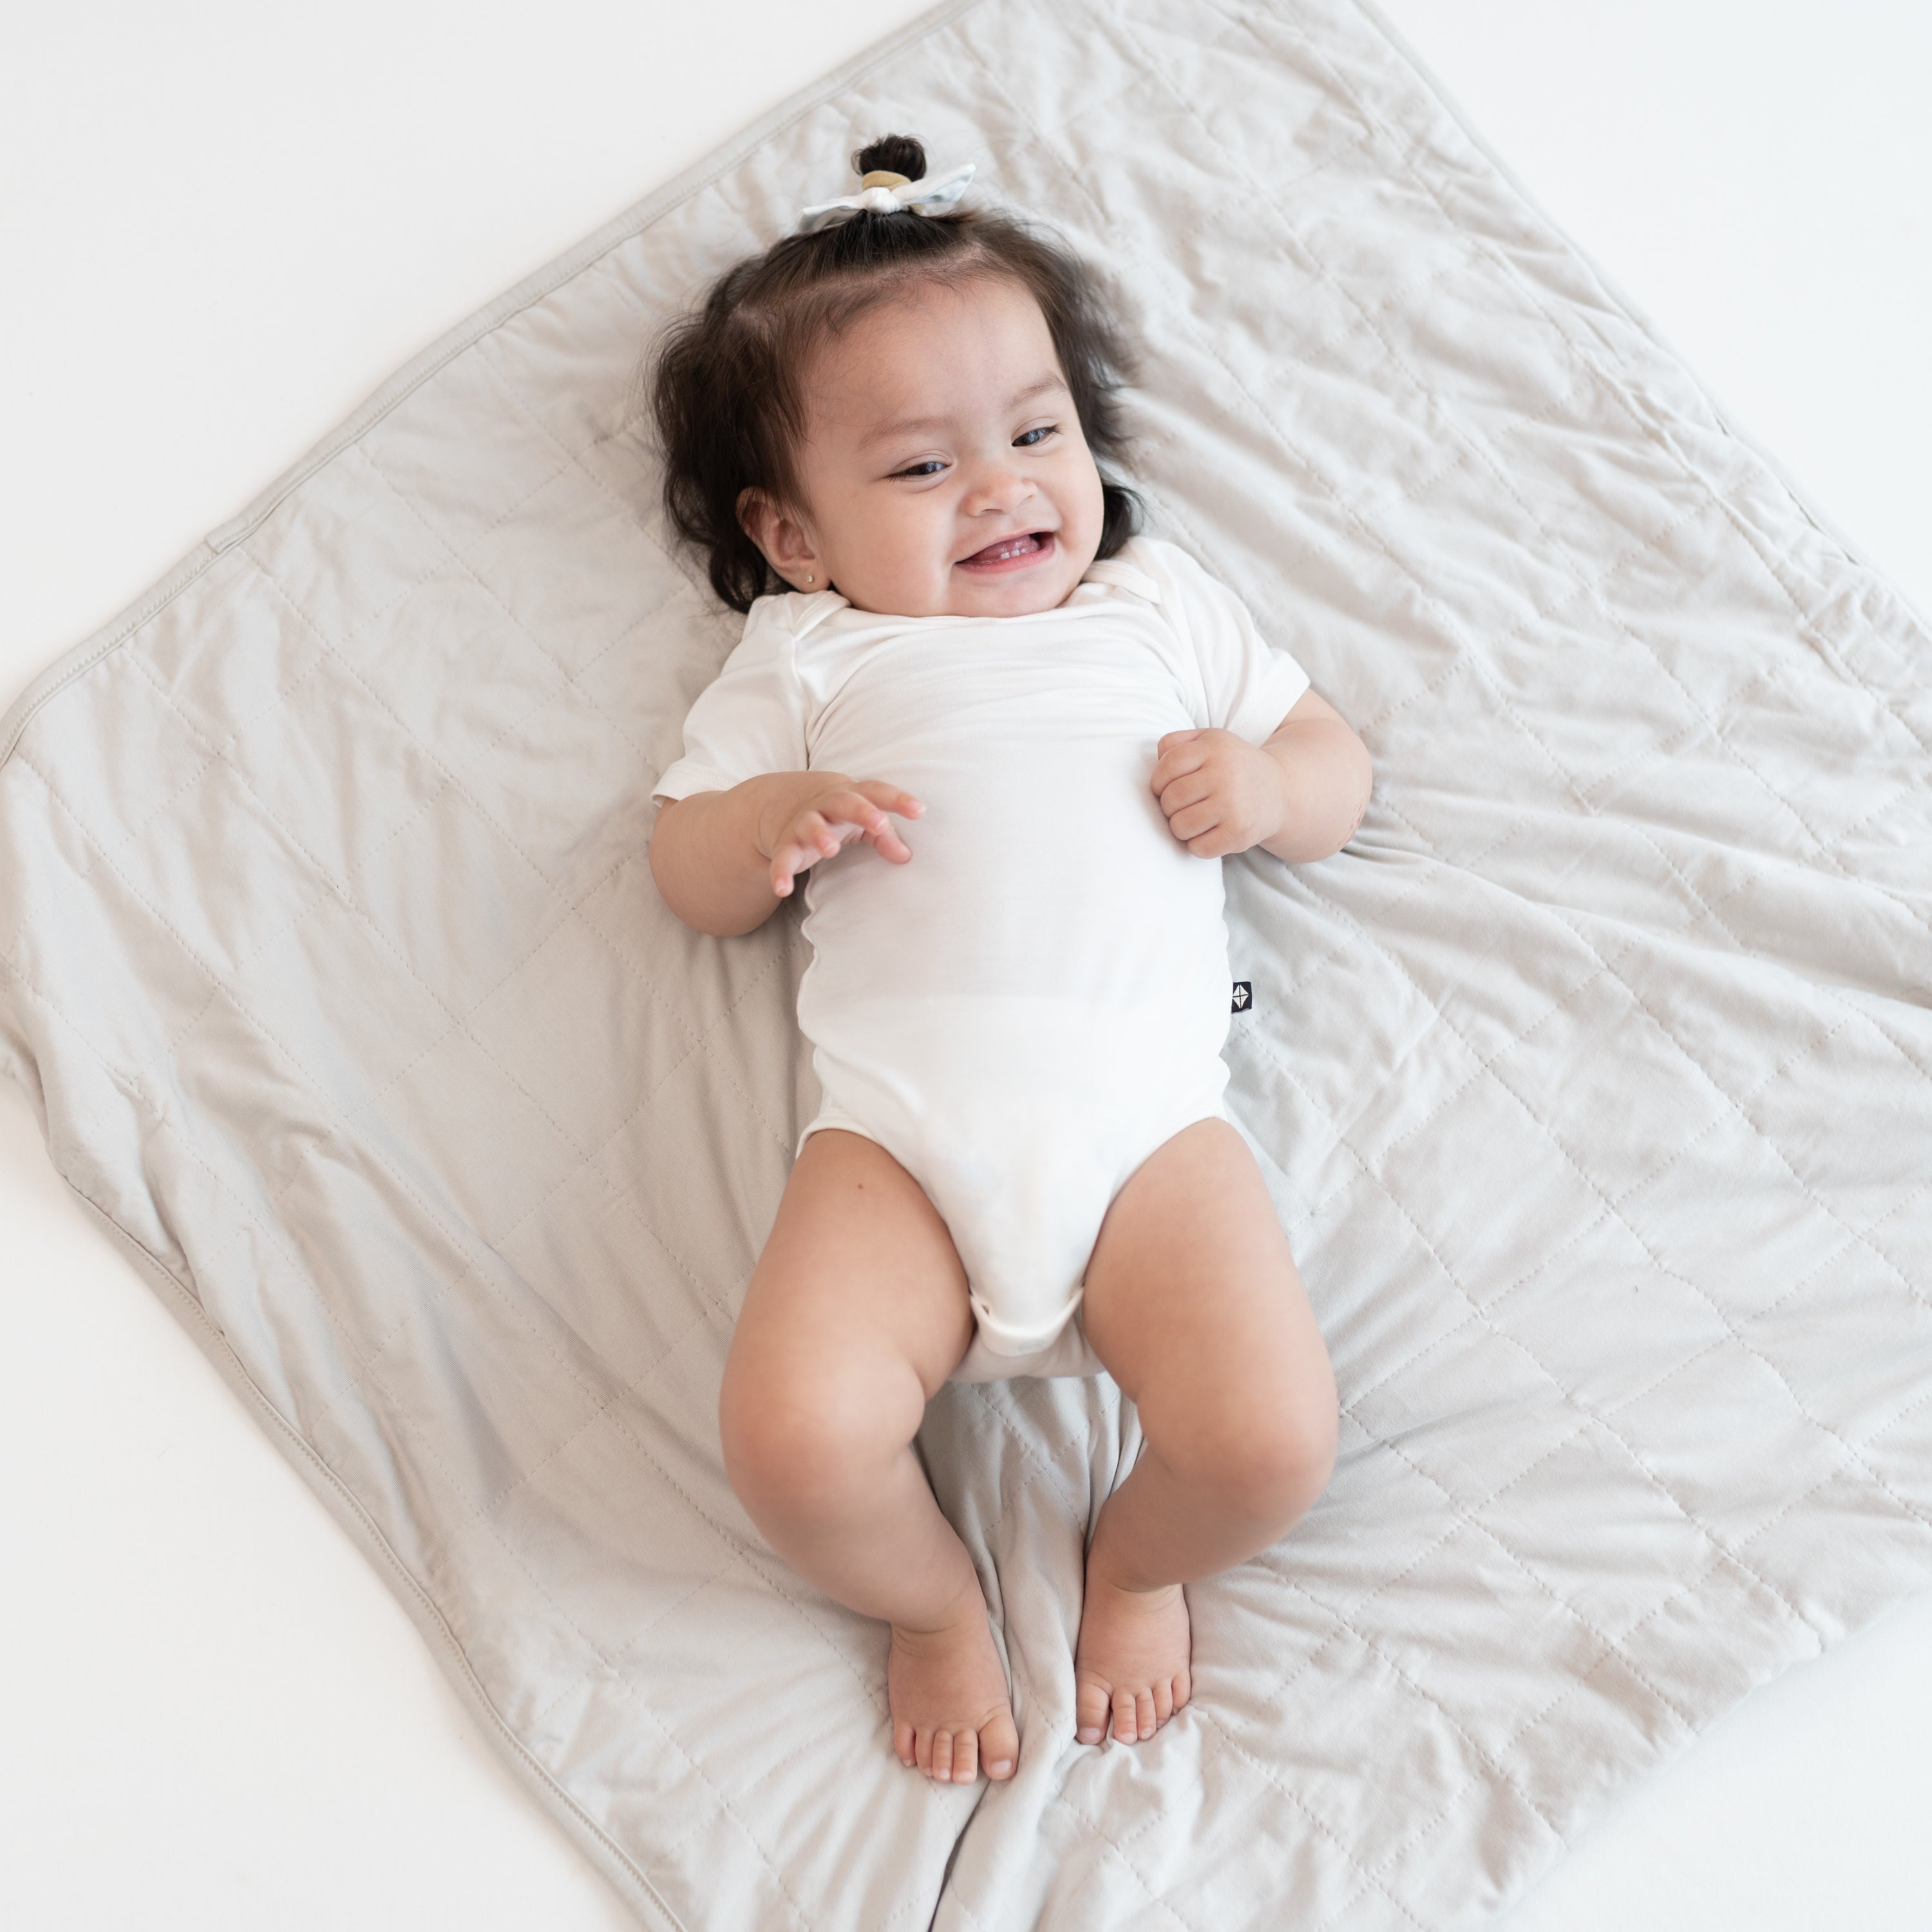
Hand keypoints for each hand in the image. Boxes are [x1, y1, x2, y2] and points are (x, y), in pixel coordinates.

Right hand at [756, 779, 923, 896]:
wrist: (781, 803)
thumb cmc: (838, 813)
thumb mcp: (862, 821)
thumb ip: (884, 836)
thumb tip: (906, 856)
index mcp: (851, 795)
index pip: (877, 792)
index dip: (898, 799)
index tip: (919, 811)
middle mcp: (826, 805)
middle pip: (844, 802)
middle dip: (862, 810)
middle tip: (880, 824)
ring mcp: (803, 823)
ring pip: (810, 824)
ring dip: (820, 834)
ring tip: (830, 849)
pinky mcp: (784, 845)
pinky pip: (782, 858)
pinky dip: (780, 873)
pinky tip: (782, 889)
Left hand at [1150, 729, 1284, 857]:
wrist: (1280, 792)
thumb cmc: (1233, 766)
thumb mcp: (1211, 741)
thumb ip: (1177, 742)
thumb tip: (1157, 759)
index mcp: (1215, 747)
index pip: (1168, 766)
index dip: (1158, 781)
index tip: (1166, 787)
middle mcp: (1225, 774)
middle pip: (1170, 799)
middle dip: (1169, 806)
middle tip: (1184, 805)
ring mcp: (1233, 805)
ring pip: (1180, 826)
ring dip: (1181, 827)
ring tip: (1195, 819)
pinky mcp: (1239, 833)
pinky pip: (1198, 848)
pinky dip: (1198, 845)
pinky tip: (1209, 833)